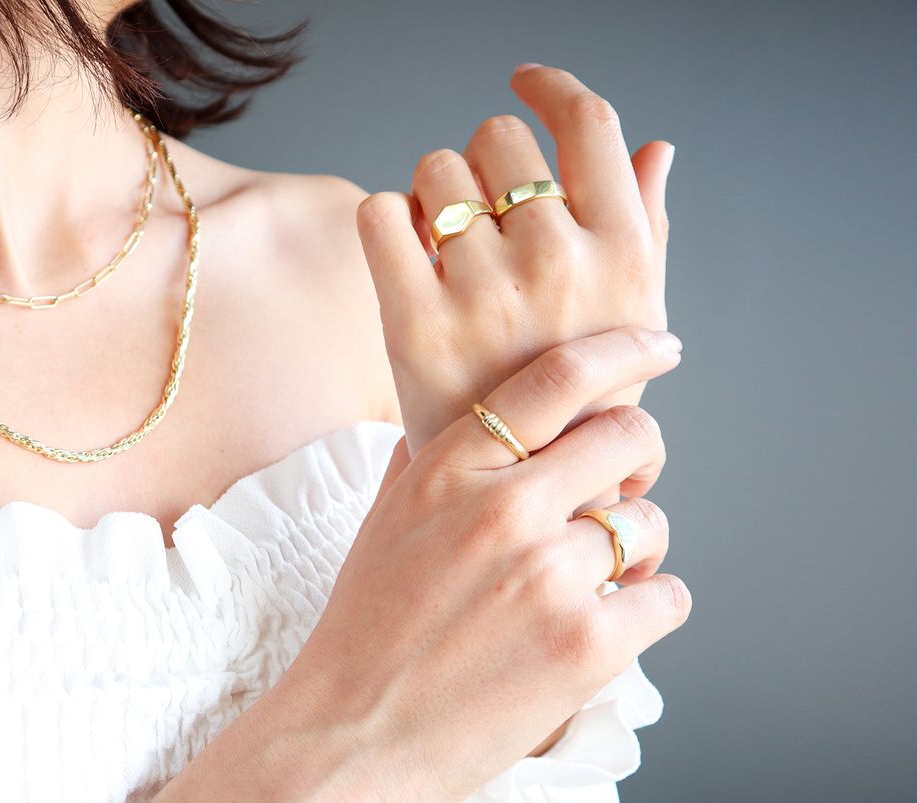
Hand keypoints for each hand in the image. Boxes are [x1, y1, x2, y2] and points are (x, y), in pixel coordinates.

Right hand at [254, 327, 689, 802]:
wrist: (353, 737)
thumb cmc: (364, 631)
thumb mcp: (384, 521)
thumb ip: (429, 458)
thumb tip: (464, 412)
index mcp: (447, 470)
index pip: (557, 378)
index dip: (623, 351)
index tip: (658, 349)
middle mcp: (502, 509)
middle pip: (628, 436)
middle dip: (641, 457)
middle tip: (627, 487)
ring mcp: (549, 576)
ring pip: (653, 523)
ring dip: (637, 548)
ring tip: (595, 579)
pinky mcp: (588, 645)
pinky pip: (667, 596)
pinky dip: (647, 609)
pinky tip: (605, 625)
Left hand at [356, 64, 674, 457]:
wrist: (520, 488)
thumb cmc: (580, 396)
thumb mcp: (633, 314)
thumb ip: (644, 225)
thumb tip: (654, 148)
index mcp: (621, 252)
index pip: (589, 122)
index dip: (552, 87)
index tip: (526, 82)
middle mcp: (557, 262)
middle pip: (500, 137)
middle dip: (485, 162)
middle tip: (484, 212)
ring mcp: (484, 292)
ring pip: (436, 168)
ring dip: (434, 193)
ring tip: (447, 246)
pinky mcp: (415, 323)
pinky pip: (380, 214)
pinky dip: (386, 221)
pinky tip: (406, 254)